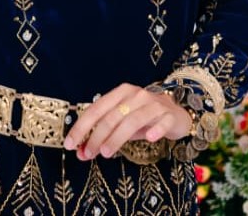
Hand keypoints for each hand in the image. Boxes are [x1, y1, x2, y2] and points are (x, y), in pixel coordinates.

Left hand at [64, 82, 192, 159]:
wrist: (176, 112)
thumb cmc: (145, 118)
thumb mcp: (123, 125)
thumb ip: (105, 135)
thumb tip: (82, 152)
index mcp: (120, 94)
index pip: (96, 109)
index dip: (81, 127)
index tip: (70, 144)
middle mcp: (135, 95)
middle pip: (112, 116)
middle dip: (96, 136)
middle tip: (88, 153)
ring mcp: (153, 103)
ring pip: (132, 120)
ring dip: (117, 136)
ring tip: (106, 153)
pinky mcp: (169, 115)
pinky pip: (161, 122)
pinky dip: (154, 129)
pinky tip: (149, 138)